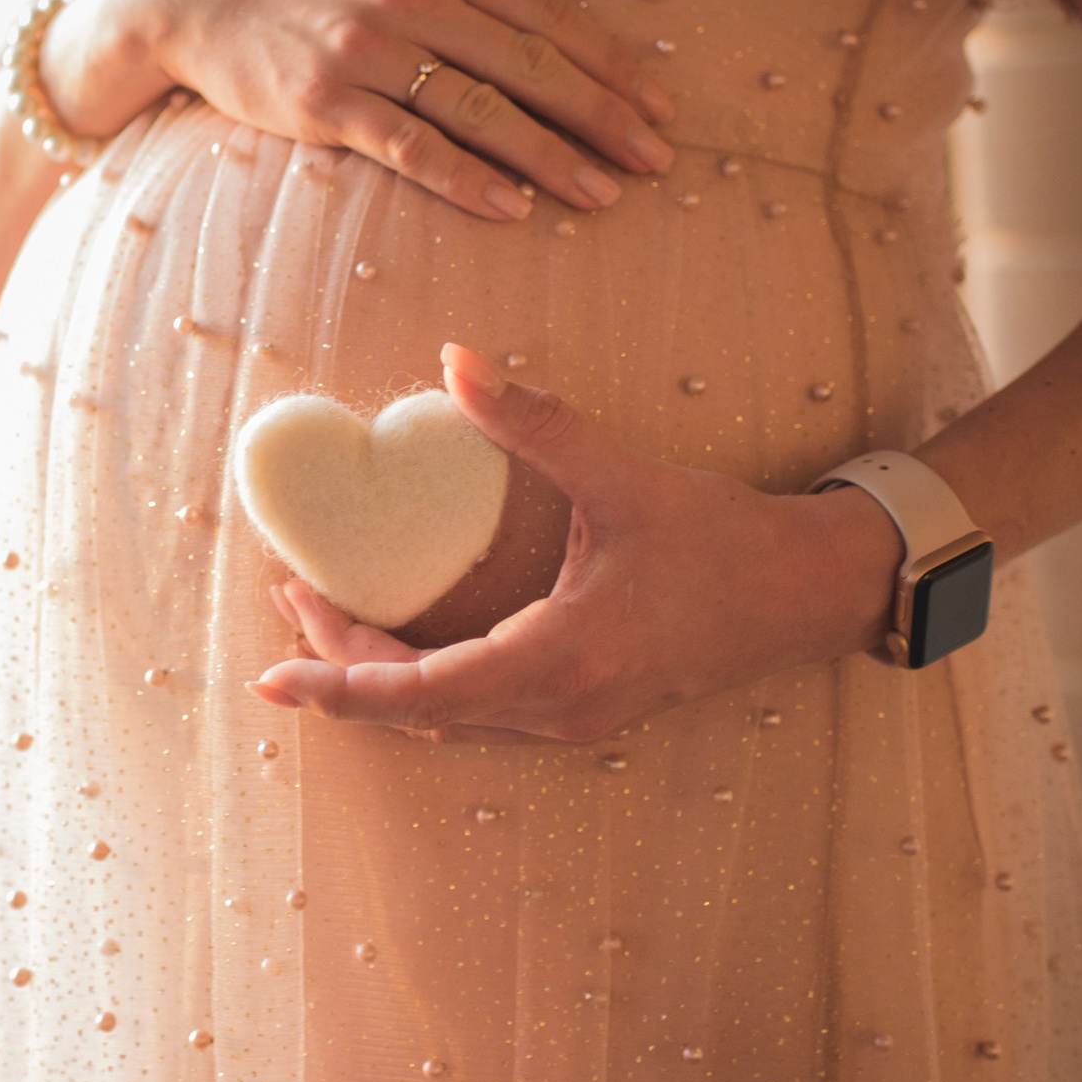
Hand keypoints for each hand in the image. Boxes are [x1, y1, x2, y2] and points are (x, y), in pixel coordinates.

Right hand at [65, 0, 676, 220]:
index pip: (547, 13)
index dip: (611, 61)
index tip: (660, 105)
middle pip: (531, 62)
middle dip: (603, 114)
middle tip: (658, 158)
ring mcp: (368, 49)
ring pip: (481, 108)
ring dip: (550, 155)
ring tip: (604, 195)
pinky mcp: (325, 100)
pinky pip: (410, 144)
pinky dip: (465, 177)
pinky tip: (511, 207)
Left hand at [249, 345, 906, 743]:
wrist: (809, 594)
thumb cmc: (724, 539)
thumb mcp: (621, 476)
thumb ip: (532, 421)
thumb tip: (455, 361)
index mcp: (558, 659)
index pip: (419, 691)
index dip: (339, 682)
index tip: (272, 677)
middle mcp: (557, 708)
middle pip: (417, 709)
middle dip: (343, 662)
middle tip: (287, 602)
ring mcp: (571, 720)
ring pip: (445, 719)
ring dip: (380, 676)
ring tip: (323, 615)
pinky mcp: (582, 712)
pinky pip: (478, 715)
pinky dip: (424, 686)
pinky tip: (398, 642)